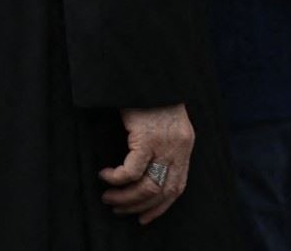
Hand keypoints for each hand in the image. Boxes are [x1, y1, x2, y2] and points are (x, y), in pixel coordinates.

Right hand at [100, 103, 194, 224]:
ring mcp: (164, 143)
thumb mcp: (165, 124)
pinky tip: (105, 174)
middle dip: (138, 207)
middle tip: (117, 207)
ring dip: (124, 197)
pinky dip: (116, 178)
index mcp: (185, 146)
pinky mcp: (147, 137)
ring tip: (108, 195)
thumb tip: (145, 174)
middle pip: (162, 192)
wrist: (151, 71)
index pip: (178, 187)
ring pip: (147, 187)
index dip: (161, 207)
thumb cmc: (152, 96)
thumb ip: (162, 146)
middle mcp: (179, 147)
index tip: (144, 218)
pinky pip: (131, 171)